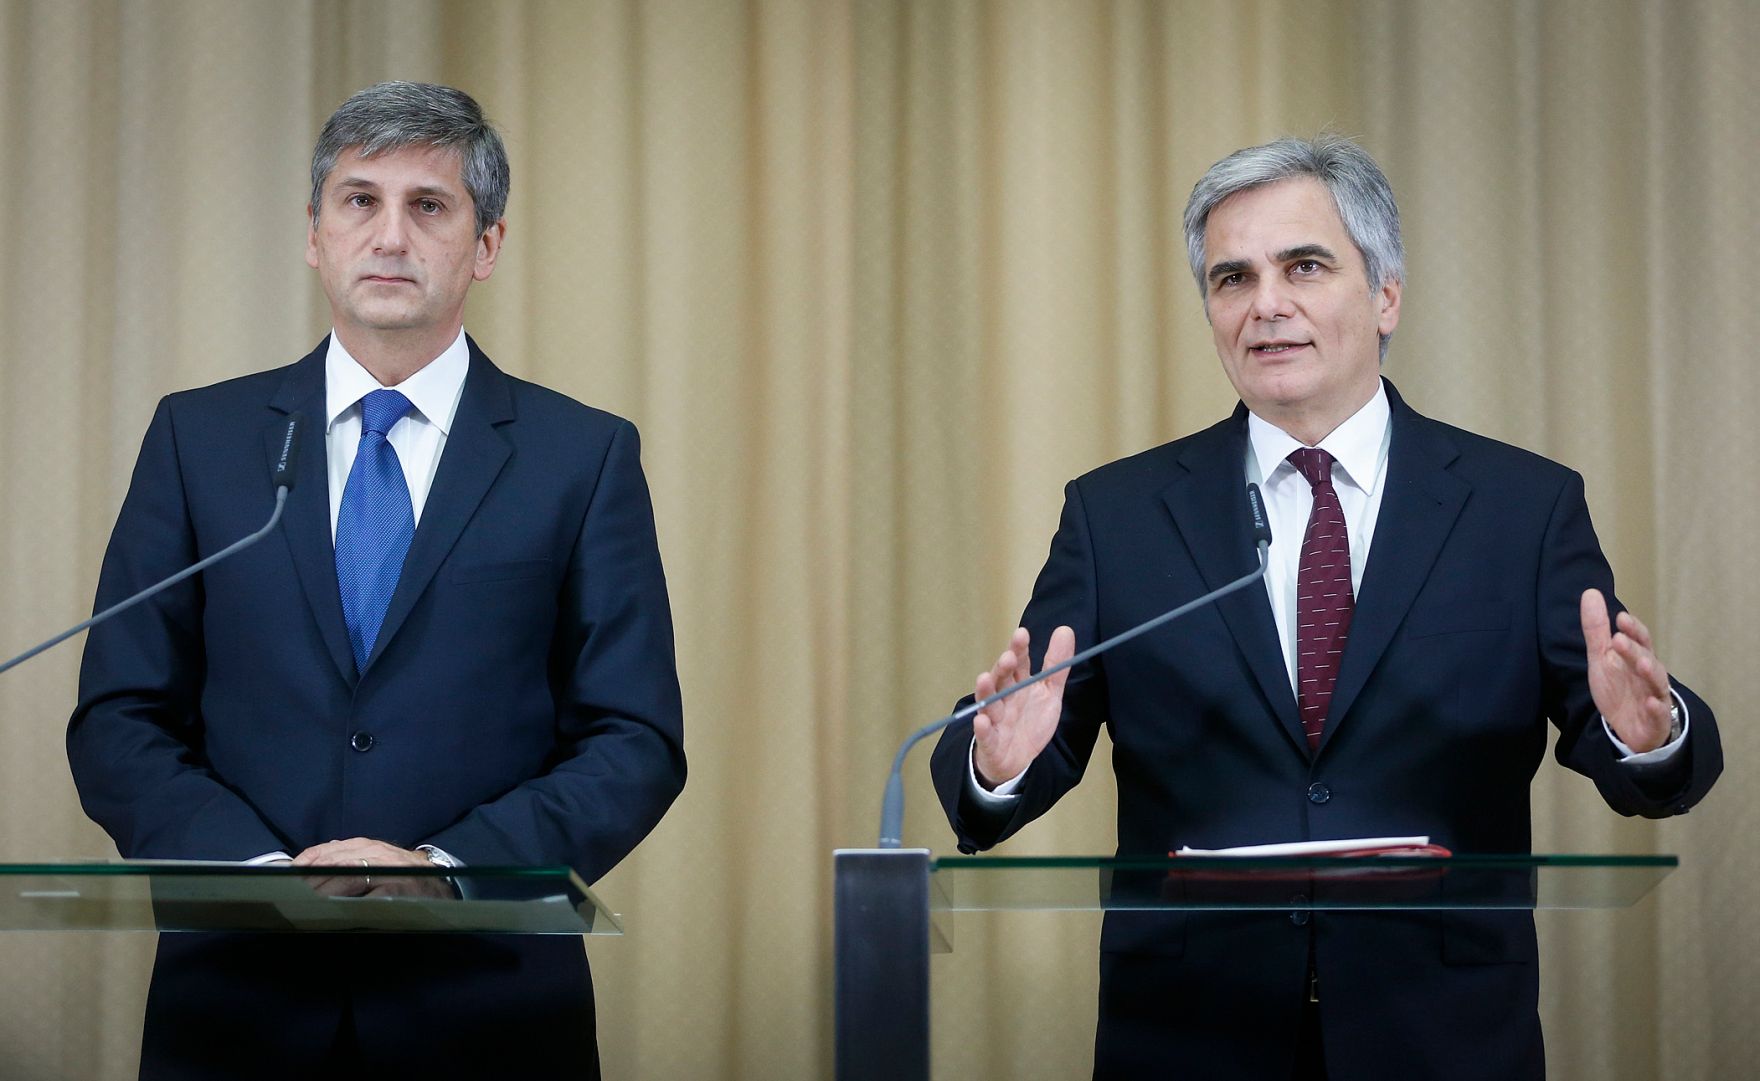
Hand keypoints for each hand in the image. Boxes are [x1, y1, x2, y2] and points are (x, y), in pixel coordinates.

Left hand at [290, 837, 453, 899]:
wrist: (438, 882)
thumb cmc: (401, 871)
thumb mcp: (374, 858)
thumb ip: (347, 858)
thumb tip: (310, 865)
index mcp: (366, 845)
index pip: (328, 850)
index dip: (306, 863)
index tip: (287, 876)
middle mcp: (375, 854)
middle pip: (334, 864)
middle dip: (310, 882)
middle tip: (290, 897)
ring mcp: (387, 872)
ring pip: (347, 880)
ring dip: (324, 894)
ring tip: (306, 907)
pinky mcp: (397, 891)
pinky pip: (368, 900)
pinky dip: (349, 908)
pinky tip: (334, 916)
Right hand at [971, 625, 1076, 787]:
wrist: (1018, 758)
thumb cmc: (1030, 720)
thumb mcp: (1049, 692)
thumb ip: (1057, 664)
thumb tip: (1065, 630)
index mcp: (1018, 684)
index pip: (1018, 663)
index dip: (1019, 649)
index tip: (1022, 634)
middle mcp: (1004, 698)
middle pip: (1001, 680)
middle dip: (1003, 668)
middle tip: (1008, 657)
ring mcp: (995, 719)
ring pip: (988, 703)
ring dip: (985, 691)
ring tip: (983, 679)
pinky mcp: (990, 742)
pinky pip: (985, 735)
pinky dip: (982, 728)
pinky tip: (981, 721)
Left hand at [1581, 589, 1673, 752]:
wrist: (1628, 728)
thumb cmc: (1619, 688)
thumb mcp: (1602, 658)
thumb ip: (1596, 629)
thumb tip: (1590, 593)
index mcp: (1638, 658)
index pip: (1640, 640)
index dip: (1633, 629)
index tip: (1620, 618)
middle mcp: (1649, 675)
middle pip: (1646, 659)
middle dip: (1634, 649)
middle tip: (1619, 639)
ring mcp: (1655, 697)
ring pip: (1657, 683)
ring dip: (1650, 672)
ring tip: (1641, 663)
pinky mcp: (1656, 720)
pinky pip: (1659, 714)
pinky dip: (1656, 708)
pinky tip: (1650, 703)